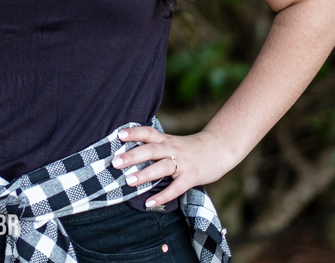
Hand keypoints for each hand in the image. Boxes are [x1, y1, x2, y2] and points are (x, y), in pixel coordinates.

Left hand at [110, 126, 237, 207]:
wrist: (219, 148)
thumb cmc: (190, 148)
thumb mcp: (171, 142)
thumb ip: (154, 146)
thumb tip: (128, 153)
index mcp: (166, 140)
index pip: (148, 132)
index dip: (134, 132)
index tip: (119, 135)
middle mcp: (172, 149)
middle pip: (151, 150)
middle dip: (132, 156)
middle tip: (115, 162)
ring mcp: (183, 163)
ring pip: (162, 167)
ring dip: (145, 174)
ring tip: (128, 181)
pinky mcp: (192, 177)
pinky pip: (176, 188)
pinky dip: (162, 196)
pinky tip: (149, 203)